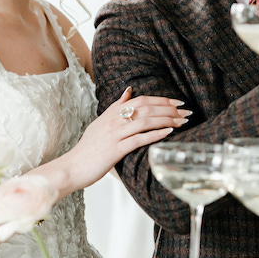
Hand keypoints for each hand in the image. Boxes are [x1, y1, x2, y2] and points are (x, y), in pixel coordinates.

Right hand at [42, 87, 190, 191]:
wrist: (72, 167)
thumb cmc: (88, 149)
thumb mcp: (100, 123)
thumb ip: (116, 107)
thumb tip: (129, 90)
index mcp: (111, 114)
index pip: (140, 100)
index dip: (160, 100)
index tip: (177, 102)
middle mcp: (113, 121)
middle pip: (145, 108)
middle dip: (169, 109)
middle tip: (186, 112)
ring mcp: (114, 134)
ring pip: (144, 121)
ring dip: (166, 120)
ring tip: (182, 122)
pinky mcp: (115, 149)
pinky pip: (138, 139)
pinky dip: (155, 134)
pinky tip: (168, 133)